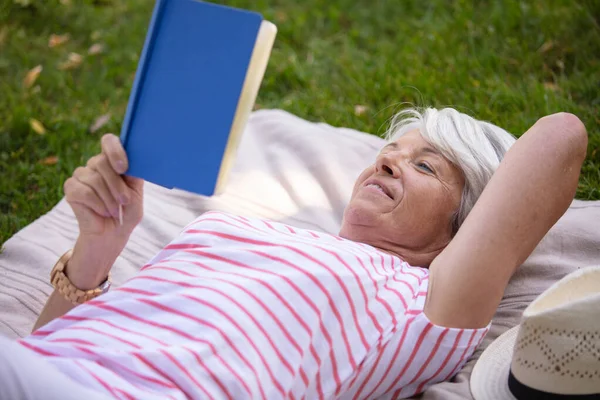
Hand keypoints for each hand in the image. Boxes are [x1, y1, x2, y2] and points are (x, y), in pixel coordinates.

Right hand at [63, 134, 143, 287]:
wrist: (113, 234)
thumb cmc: (127, 212)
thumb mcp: (136, 193)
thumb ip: (134, 175)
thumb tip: (135, 160)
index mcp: (113, 161)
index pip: (109, 141)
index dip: (115, 150)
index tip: (124, 168)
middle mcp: (95, 164)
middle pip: (102, 162)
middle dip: (116, 185)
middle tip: (125, 202)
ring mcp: (81, 175)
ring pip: (94, 178)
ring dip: (109, 199)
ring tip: (115, 211)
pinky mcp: (70, 188)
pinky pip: (83, 192)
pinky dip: (97, 204)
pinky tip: (103, 212)